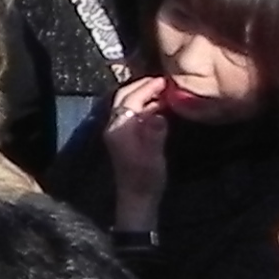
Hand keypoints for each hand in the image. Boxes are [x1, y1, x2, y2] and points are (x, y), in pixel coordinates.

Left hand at [100, 74, 169, 226]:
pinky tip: (158, 108)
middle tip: (163, 82)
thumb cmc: (146, 179)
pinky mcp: (123, 138)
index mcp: (119, 129)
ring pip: (127, 105)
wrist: (136, 197)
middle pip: (124, 98)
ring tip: (163, 91)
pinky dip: (143, 106)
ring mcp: (117, 132)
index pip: (130, 99)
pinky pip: (131, 114)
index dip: (146, 88)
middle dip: (142, 87)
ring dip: (143, 95)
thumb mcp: (153, 157)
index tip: (163, 80)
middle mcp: (114, 127)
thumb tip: (157, 115)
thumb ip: (154, 135)